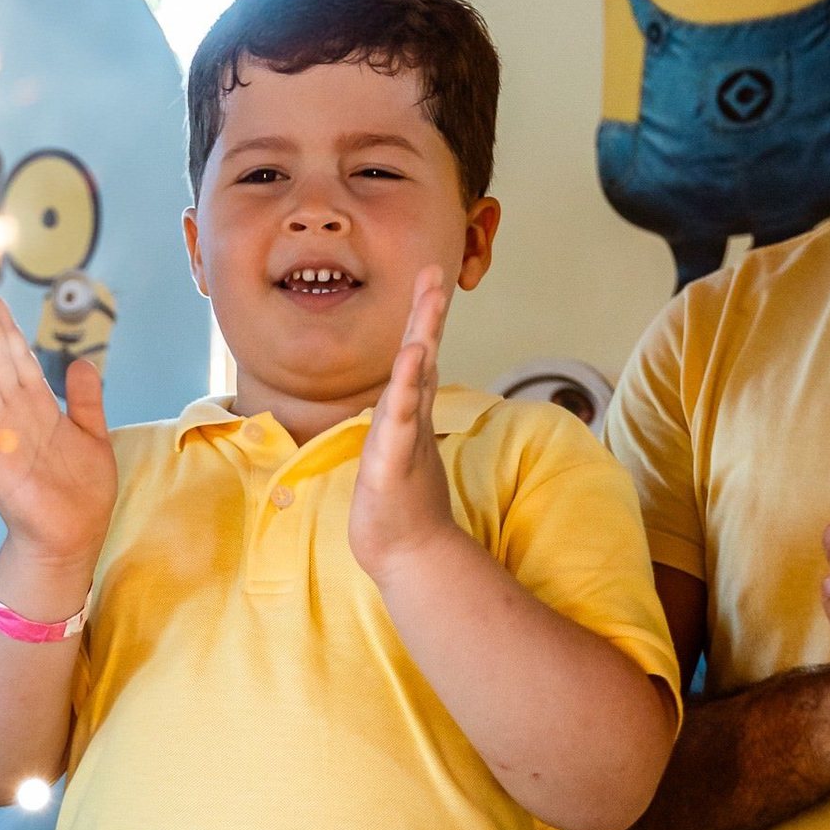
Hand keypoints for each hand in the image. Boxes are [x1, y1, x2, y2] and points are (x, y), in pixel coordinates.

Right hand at [0, 284, 116, 571]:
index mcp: (39, 411)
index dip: (9, 330)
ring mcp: (6, 444)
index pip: (21, 362)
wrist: (74, 539)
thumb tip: (83, 361)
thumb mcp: (92, 437)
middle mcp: (18, 421)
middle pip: (1, 368)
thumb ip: (86, 400)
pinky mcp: (0, 472)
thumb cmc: (80, 492)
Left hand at [348, 266, 455, 584]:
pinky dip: (405, 386)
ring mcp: (405, 440)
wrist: (409, 556)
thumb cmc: (399, 510)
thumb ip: (401, 426)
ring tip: (430, 301)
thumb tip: (403, 402)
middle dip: (428, 314)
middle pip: (421, 358)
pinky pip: (400, 419)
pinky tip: (411, 357)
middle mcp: (411, 422)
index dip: (422, 320)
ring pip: (413, 381)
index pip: (415, 361)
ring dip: (421, 338)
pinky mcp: (395, 462)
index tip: (429, 280)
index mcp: (407, 418)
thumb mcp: (394, 456)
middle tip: (435, 274)